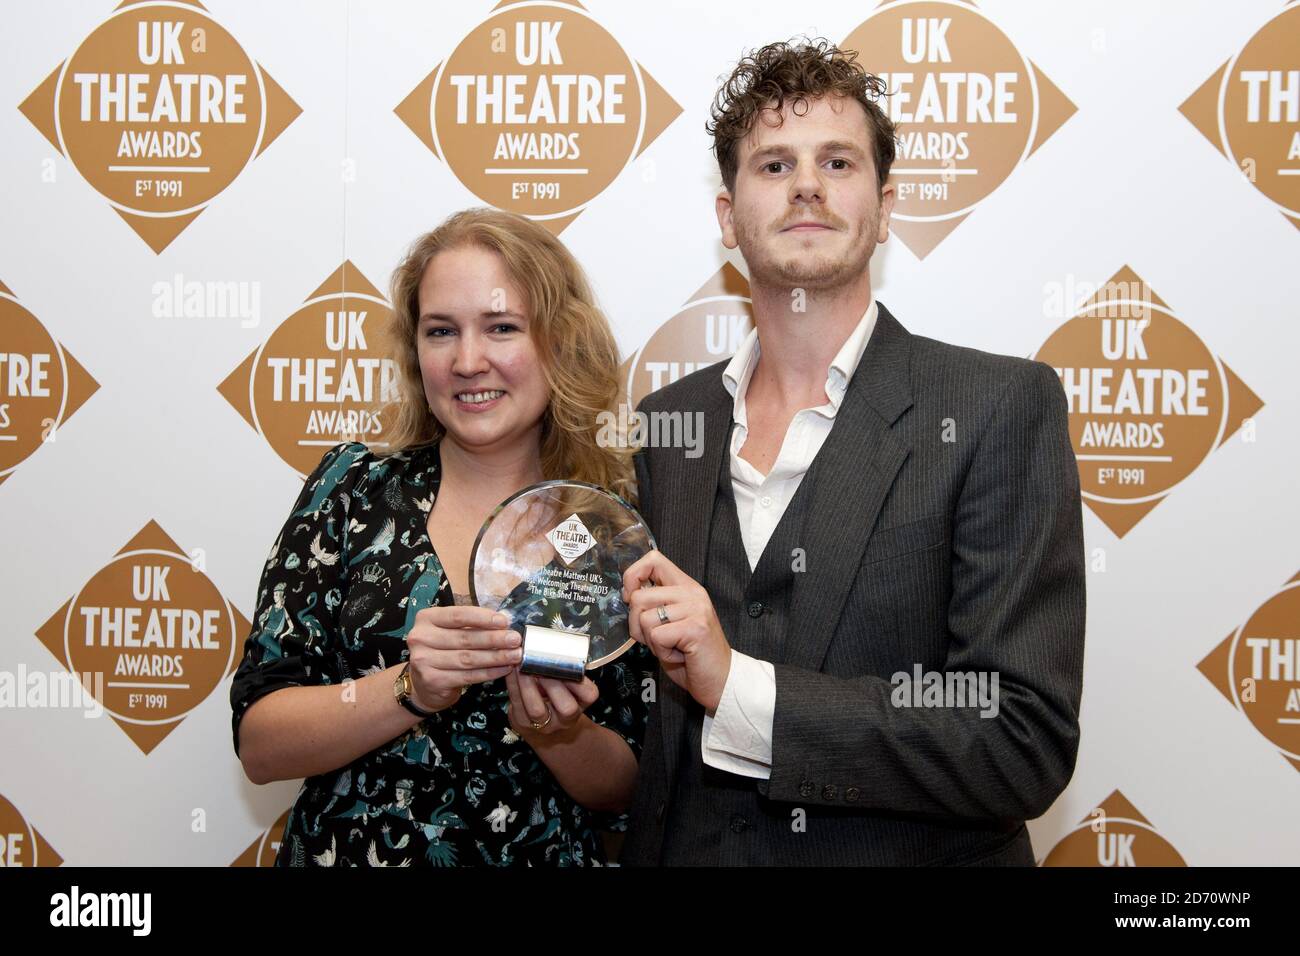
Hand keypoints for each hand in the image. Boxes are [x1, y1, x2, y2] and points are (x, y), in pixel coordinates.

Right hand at [405, 605, 521, 712]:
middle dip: (494, 639)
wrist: (423, 684)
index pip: (458, 615)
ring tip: (515, 655)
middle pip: (465, 638)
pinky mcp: (432, 681)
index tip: (505, 621)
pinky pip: (467, 676)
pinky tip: (504, 669)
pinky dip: (489, 672)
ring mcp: (423, 661)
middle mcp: (420, 638)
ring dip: (496, 657)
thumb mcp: (450, 631)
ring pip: (468, 658)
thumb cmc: (442, 650)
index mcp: (426, 619)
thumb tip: (504, 622)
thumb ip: (471, 625)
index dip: (483, 618)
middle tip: (516, 639)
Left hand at [505, 668, 599, 739]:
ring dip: (528, 684)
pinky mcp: (523, 722)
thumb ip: (565, 668)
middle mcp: (566, 718)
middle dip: (553, 683)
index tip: (568, 664)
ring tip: (522, 666)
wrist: (541, 722)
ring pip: (537, 709)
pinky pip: (517, 703)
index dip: (580, 681)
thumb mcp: (568, 684)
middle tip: (541, 664)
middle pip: (566, 707)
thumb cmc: (556, 693)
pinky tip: (511, 670)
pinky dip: (513, 684)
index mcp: (581, 703)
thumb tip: (555, 642)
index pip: (589, 695)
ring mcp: (544, 724)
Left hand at [622, 550, 731, 710]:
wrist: (721, 679)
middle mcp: (692, 593)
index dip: (633, 576)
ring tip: (672, 646)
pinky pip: (656, 636)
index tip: (632, 599)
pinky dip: (661, 652)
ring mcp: (695, 609)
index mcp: (686, 586)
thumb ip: (655, 603)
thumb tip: (627, 594)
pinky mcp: (695, 628)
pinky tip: (679, 655)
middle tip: (658, 638)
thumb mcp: (672, 620)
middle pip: (639, 596)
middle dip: (637, 625)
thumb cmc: (692, 654)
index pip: (653, 559)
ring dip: (651, 641)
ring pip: (645, 619)